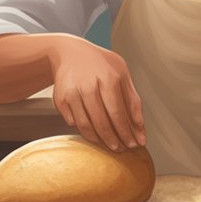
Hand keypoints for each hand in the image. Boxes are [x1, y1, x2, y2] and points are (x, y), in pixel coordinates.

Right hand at [48, 36, 145, 150]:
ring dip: (99, 139)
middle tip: (121, 149)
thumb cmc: (100, 64)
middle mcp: (88, 86)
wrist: (69, 52)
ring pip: (85, 126)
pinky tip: (93, 131)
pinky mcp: (60, 99)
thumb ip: (133, 100)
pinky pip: (73, 122)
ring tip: (109, 144)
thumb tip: (140, 129)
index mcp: (107, 78)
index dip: (125, 132)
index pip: (117, 114)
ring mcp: (72, 93)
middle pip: (101, 123)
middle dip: (113, 140)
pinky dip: (83, 129)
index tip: (133, 144)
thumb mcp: (122, 74)